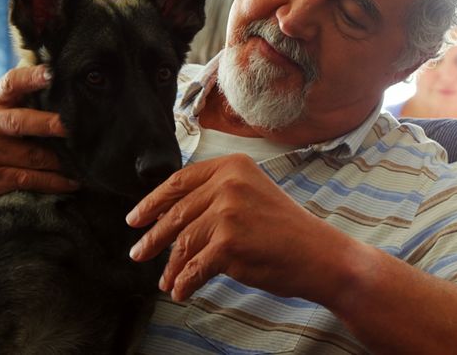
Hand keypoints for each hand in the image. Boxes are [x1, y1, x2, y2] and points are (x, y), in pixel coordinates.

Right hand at [0, 66, 72, 203]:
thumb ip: (23, 94)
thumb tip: (61, 75)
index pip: (12, 84)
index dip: (31, 78)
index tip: (52, 74)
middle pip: (20, 123)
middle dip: (49, 124)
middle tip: (72, 126)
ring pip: (34, 156)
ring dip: (62, 158)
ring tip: (87, 156)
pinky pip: (31, 179)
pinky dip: (55, 182)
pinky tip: (73, 181)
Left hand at [126, 154, 338, 301]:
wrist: (319, 254)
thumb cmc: (287, 230)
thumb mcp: (252, 197)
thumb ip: (215, 199)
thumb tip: (168, 222)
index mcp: (233, 166)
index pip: (180, 182)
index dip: (154, 202)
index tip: (136, 218)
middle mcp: (228, 184)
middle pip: (176, 213)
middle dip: (154, 238)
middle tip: (139, 253)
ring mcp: (227, 213)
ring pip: (182, 243)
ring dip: (171, 266)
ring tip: (166, 280)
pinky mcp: (227, 244)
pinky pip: (193, 268)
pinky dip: (185, 283)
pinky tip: (182, 290)